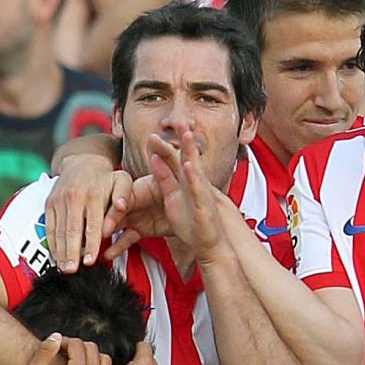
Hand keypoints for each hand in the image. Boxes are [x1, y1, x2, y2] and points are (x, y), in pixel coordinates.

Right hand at [17, 333, 121, 364]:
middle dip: (78, 348)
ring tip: (80, 364)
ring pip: (106, 362)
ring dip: (93, 359)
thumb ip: (46, 350)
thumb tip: (57, 336)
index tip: (59, 347)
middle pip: (93, 350)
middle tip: (67, 354)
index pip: (77, 344)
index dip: (65, 342)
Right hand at [44, 153, 131, 271]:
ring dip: (60, 251)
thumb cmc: (105, 178)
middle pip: (72, 230)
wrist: (81, 161)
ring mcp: (59, 201)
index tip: (90, 261)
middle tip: (72, 270)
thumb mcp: (121, 180)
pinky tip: (55, 256)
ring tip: (63, 268)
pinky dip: (52, 243)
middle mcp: (74, 198)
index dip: (91, 244)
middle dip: (72, 252)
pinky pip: (49, 226)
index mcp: (93, 195)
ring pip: (59, 230)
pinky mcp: (49, 203)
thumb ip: (124, 193)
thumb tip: (122, 206)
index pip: (92, 225)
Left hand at [146, 129, 237, 262]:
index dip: (166, 145)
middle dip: (184, 138)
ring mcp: (201, 193)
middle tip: (180, 120)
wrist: (210, 245)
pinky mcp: (203, 206)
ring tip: (187, 133)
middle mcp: (194, 184)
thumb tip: (154, 159)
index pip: (175, 158)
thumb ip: (164, 179)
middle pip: (188, 157)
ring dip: (191, 151)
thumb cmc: (192, 223)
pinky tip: (189, 166)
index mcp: (185, 181)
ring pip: (195, 168)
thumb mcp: (172, 197)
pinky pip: (198, 189)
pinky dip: (194, 177)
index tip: (155, 132)